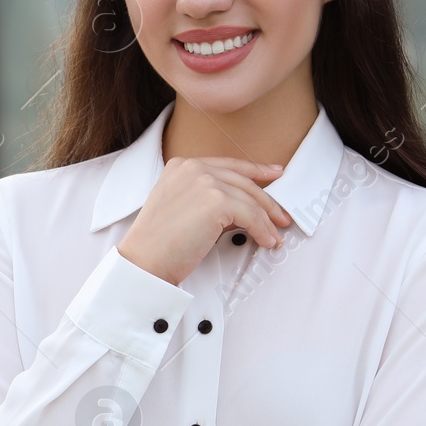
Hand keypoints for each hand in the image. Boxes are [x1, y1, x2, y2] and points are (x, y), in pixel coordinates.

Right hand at [117, 156, 290, 286]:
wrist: (144, 260)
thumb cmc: (158, 243)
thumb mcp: (180, 207)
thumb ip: (206, 198)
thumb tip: (242, 207)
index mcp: (181, 165)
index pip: (227, 164)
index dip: (254, 170)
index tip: (273, 173)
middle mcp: (193, 167)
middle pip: (243, 181)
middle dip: (267, 200)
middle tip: (281, 215)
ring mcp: (205, 182)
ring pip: (250, 199)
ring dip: (267, 220)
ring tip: (274, 236)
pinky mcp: (217, 201)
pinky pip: (251, 216)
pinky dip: (263, 230)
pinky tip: (266, 240)